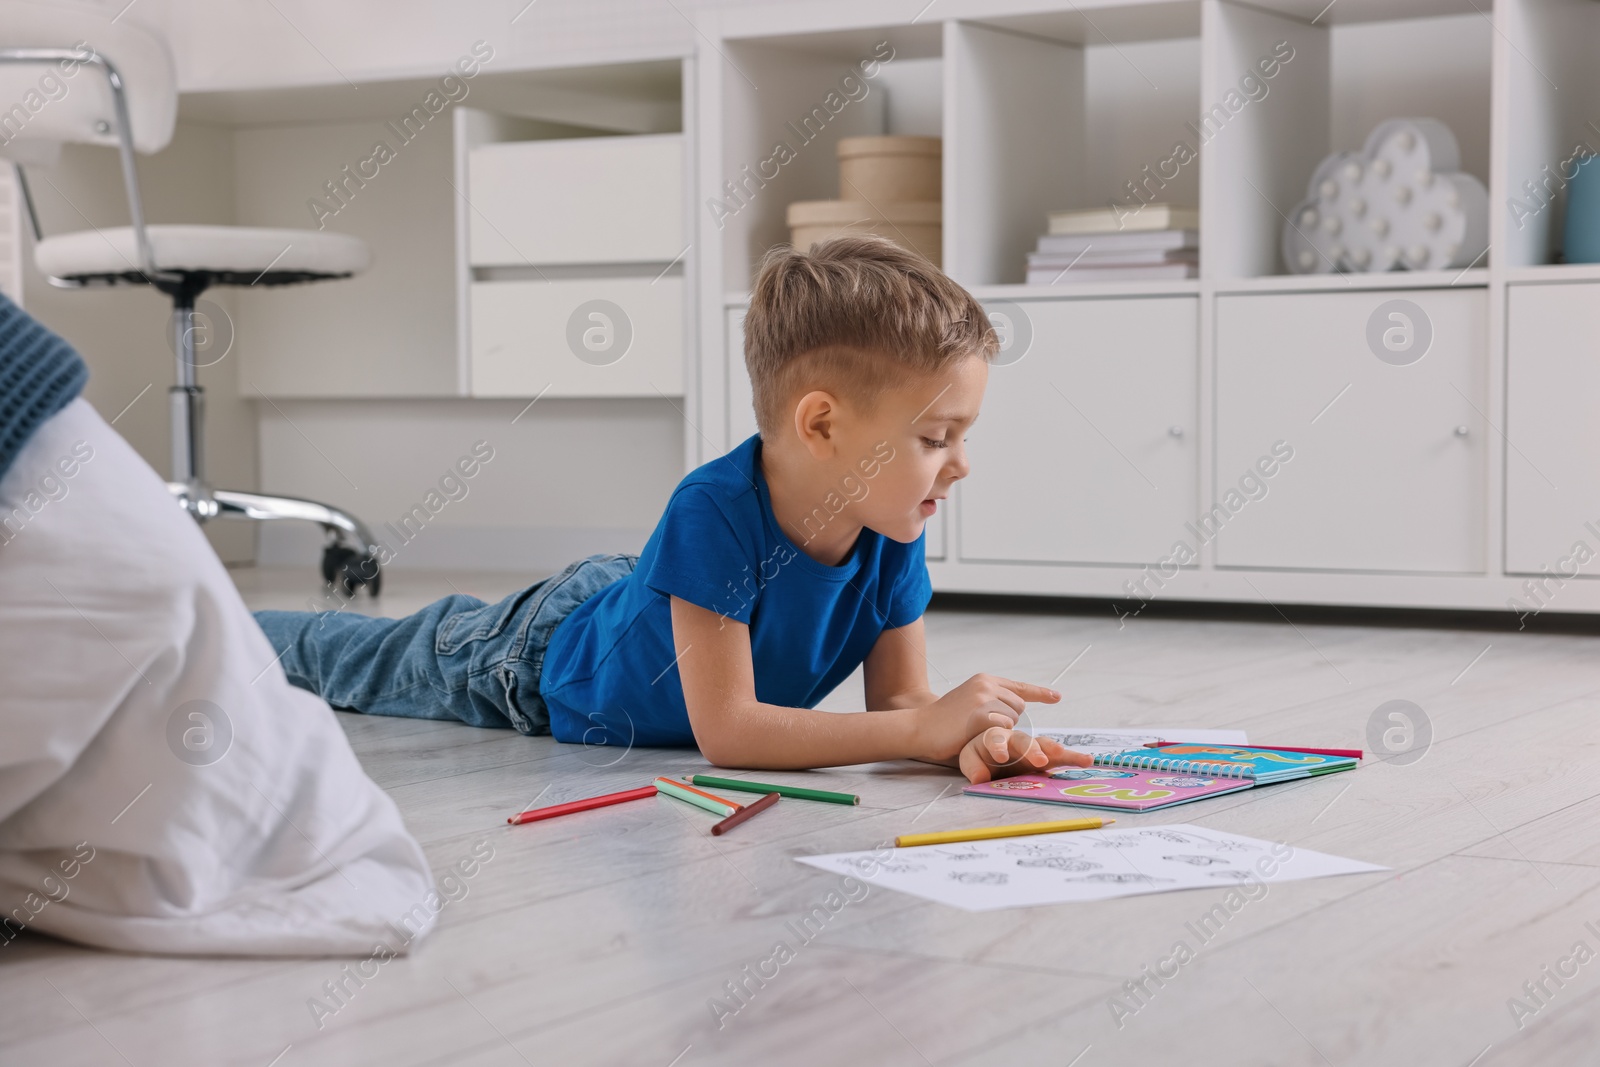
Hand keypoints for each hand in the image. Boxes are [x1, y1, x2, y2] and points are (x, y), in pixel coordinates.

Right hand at [912, 673, 1061, 761]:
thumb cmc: (945, 721)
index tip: (1057, 697)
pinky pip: (1003, 730)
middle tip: (981, 727)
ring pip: (1013, 719)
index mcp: (984, 679)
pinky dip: (994, 737)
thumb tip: (1016, 708)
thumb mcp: (969, 701)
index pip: (1018, 687)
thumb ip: (991, 700)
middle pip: (1019, 707)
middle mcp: (987, 685)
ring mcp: (984, 699)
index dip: (1040, 693)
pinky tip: (973, 734)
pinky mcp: (981, 715)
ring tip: (974, 730)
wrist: (920, 727)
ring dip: (1001, 730)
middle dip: (1008, 721)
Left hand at [958, 728, 1091, 783]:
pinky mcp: (1045, 757)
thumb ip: (973, 766)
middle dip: (1032, 750)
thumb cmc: (980, 753)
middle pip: (1024, 741)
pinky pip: (1059, 757)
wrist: (989, 752)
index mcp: (995, 735)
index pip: (996, 738)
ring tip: (1069, 756)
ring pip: (1044, 746)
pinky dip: (1072, 758)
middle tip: (1039, 760)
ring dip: (1055, 750)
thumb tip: (979, 777)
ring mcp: (1032, 748)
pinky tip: (1087, 760)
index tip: (1001, 756)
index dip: (998, 746)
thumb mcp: (970, 759)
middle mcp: (1016, 738)